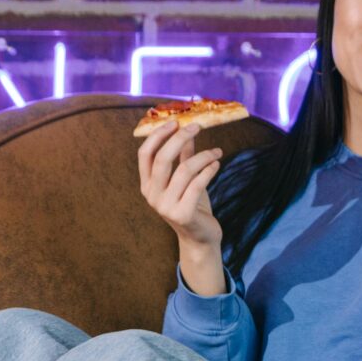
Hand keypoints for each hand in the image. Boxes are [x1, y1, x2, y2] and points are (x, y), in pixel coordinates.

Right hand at [137, 118, 223, 251]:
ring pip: (184, 170)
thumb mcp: (185, 179)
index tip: (175, 122)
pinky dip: (209, 170)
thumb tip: (188, 131)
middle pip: (163, 158)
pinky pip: (197, 184)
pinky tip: (216, 164)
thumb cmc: (192, 205)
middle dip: (180, 138)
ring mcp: (165, 206)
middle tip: (197, 126)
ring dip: (203, 155)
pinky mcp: (182, 215)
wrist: (200, 238)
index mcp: (147, 185)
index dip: (158, 135)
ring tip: (216, 152)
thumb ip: (184, 156)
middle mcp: (152, 196)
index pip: (145, 154)